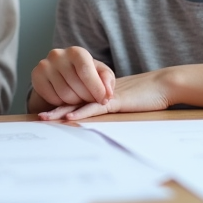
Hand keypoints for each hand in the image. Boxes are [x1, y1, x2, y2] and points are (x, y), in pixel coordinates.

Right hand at [29, 46, 115, 112]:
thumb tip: (108, 94)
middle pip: (75, 85)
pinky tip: (66, 98)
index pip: (86, 72)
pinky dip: (61, 103)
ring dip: (75, 102)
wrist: (61, 73)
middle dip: (87, 97)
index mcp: (76, 51)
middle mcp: (58, 54)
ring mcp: (45, 65)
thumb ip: (107, 80)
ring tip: (79, 98)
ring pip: (64, 94)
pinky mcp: (36, 76)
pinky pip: (52, 98)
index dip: (96, 89)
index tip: (104, 100)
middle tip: (91, 100)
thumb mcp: (100, 73)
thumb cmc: (84, 73)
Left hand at [37, 68, 171, 121]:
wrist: (164, 85)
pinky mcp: (114, 100)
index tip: (46, 112)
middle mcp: (99, 91)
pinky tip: (70, 117)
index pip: (77, 97)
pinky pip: (95, 107)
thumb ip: (112, 104)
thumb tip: (105, 111)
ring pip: (79, 103)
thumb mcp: (126, 100)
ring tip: (46, 118)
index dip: (61, 104)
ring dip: (62, 111)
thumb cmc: (147, 94)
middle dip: (55, 108)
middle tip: (39, 117)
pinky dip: (81, 113)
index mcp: (99, 91)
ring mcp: (105, 95)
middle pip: (72, 99)